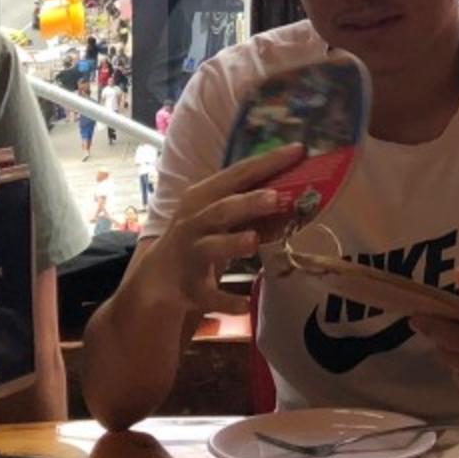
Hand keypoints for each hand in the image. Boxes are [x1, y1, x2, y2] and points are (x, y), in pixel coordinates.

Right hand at [124, 143, 301, 317]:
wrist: (160, 276)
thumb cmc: (199, 234)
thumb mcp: (217, 211)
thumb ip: (249, 201)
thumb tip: (295, 188)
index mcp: (202, 196)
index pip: (238, 174)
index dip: (268, 162)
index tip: (298, 151)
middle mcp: (194, 222)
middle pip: (222, 209)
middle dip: (248, 203)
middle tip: (276, 197)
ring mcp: (191, 254)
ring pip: (211, 247)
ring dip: (231, 244)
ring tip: (253, 241)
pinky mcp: (191, 288)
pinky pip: (210, 295)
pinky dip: (226, 301)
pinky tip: (245, 306)